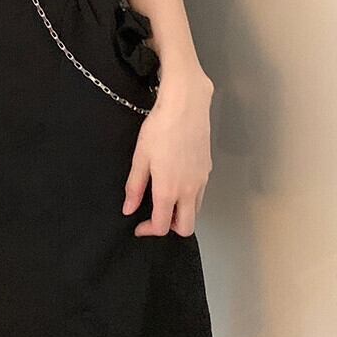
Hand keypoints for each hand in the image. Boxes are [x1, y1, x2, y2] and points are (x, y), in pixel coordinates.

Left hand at [122, 70, 213, 236]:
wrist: (186, 106)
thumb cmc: (159, 129)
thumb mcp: (140, 158)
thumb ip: (134, 187)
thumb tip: (128, 210)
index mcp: (169, 190)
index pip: (162, 226)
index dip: (148, 231)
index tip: (138, 226)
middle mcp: (189, 190)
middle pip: (186, 227)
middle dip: (170, 228)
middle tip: (154, 217)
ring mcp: (202, 181)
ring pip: (195, 212)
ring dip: (181, 214)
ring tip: (164, 200)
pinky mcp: (208, 170)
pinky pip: (200, 195)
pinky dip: (189, 199)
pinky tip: (176, 183)